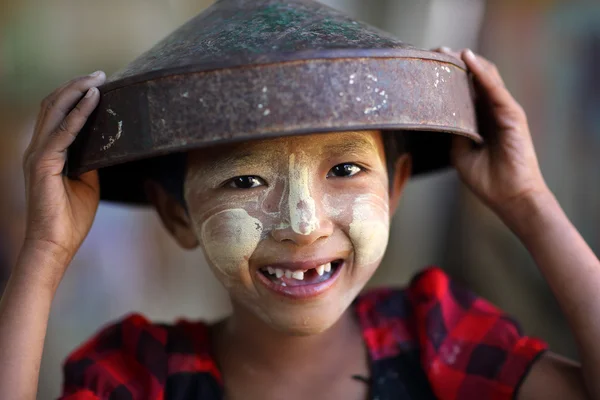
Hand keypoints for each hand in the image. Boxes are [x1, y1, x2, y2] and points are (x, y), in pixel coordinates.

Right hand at [20, 71, 105, 282]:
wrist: (55, 245)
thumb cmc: (70, 218)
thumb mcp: (87, 183)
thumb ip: (90, 162)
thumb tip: (105, 146)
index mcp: (47, 153)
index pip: (58, 114)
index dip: (75, 95)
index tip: (98, 83)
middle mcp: (38, 149)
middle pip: (54, 105)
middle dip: (76, 85)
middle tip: (101, 73)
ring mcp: (38, 155)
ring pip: (55, 111)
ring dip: (77, 91)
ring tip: (98, 78)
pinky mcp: (43, 164)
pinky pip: (64, 132)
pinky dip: (80, 114)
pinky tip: (94, 100)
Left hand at [436, 48, 549, 215]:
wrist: (510, 197)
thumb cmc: (487, 179)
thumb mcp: (460, 153)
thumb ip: (453, 132)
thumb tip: (436, 117)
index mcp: (481, 120)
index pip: (464, 91)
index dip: (448, 78)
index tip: (427, 66)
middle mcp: (493, 111)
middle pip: (473, 79)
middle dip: (454, 65)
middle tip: (433, 52)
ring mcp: (503, 110)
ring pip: (485, 77)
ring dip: (466, 62)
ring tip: (445, 50)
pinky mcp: (512, 114)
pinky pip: (494, 88)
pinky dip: (480, 72)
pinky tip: (467, 59)